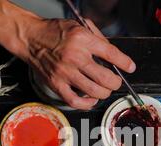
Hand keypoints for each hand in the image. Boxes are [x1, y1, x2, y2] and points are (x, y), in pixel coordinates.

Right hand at [17, 17, 135, 109]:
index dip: (124, 63)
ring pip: (95, 91)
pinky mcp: (56, 84)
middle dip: (116, 82)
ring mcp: (65, 72)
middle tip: (115, 81)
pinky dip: (87, 104)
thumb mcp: (79, 25)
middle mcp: (75, 56)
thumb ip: (98, 38)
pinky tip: (91, 99)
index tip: (130, 67)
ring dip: (104, 93)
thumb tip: (114, 56)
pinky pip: (75, 101)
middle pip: (106, 77)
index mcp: (82, 39)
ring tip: (104, 89)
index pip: (111, 54)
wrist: (30, 38)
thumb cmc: (55, 32)